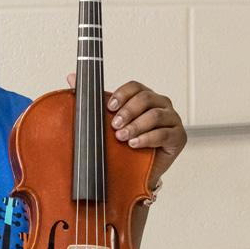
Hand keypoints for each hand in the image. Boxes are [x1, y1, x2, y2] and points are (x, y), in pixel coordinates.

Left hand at [66, 74, 186, 186]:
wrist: (133, 171)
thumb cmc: (121, 144)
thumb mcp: (103, 120)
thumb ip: (90, 99)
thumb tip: (71, 77)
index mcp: (144, 97)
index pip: (135, 86)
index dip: (122, 95)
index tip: (108, 108)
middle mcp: (160, 104)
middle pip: (146, 98)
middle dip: (127, 112)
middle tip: (113, 126)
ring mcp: (171, 120)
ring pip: (156, 115)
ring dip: (136, 126)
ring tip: (122, 137)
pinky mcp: (178, 137)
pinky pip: (165, 133)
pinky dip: (148, 138)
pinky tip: (134, 144)